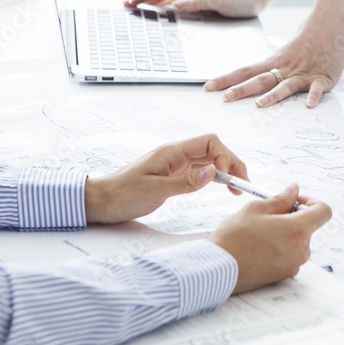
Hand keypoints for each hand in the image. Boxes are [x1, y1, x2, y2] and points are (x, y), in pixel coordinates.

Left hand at [84, 134, 248, 223]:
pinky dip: (215, 177)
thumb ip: (186, 182)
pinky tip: (222, 186)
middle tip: (243, 184)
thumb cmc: (121, 194)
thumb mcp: (154, 190)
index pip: (209, 143)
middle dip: (232, 164)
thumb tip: (213, 173)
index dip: (224, 157)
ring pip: (210, 161)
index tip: (229, 178)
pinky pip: (201, 171)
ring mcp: (177, 164)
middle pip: (214, 150)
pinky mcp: (175, 176)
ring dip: (226, 171)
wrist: (101, 201)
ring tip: (237, 187)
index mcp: (172, 151)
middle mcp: (177, 154)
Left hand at [204, 7, 343, 108]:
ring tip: (260, 105)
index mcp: (275, 60)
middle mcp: (286, 67)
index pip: (245, 70)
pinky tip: (308, 106)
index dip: (225, 79)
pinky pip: (317, 89)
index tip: (207, 87)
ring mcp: (304, 73)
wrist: (332, 22)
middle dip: (241, 89)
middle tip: (225, 99)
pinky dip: (313, 97)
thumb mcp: (287, 50)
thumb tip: (261, 75)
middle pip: (260, 79)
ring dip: (272, 96)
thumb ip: (275, 64)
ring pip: (285, 85)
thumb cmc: (311, 35)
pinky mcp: (323, 78)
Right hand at [208, 183, 331, 293]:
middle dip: (293, 216)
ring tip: (259, 231)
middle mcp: (301, 250)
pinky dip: (279, 247)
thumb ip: (281, 199)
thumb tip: (293, 190)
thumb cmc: (233, 239)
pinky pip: (289, 255)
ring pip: (297, 241)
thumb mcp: (256, 209)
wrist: (217, 269)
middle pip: (309, 226)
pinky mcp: (284, 275)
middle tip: (268, 214)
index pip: (324, 211)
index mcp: (298, 230)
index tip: (294, 200)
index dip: (311, 201)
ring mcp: (293, 265)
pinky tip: (258, 246)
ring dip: (285, 232)